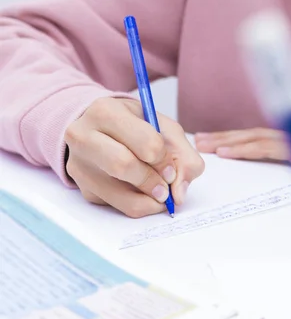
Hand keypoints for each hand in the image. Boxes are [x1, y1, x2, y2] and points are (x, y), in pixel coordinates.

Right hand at [65, 97, 203, 216]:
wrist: (101, 130)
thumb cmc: (135, 127)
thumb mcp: (163, 128)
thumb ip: (183, 156)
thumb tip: (179, 194)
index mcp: (106, 111)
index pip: (146, 143)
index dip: (165, 161)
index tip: (171, 169)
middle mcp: (83, 136)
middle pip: (124, 166)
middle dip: (153, 182)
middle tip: (165, 188)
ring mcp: (80, 165)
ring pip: (120, 196)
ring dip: (149, 200)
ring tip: (159, 194)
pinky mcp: (84, 189)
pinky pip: (117, 207)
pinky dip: (138, 205)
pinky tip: (142, 193)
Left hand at [195, 127, 290, 172]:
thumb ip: (279, 160)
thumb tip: (261, 166)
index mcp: (278, 139)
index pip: (247, 137)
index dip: (225, 137)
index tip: (205, 141)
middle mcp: (279, 135)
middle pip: (243, 134)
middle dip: (218, 137)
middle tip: (196, 141)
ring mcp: (284, 139)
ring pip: (249, 138)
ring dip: (225, 142)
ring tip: (205, 146)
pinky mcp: (290, 148)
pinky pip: (262, 148)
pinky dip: (243, 150)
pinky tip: (226, 153)